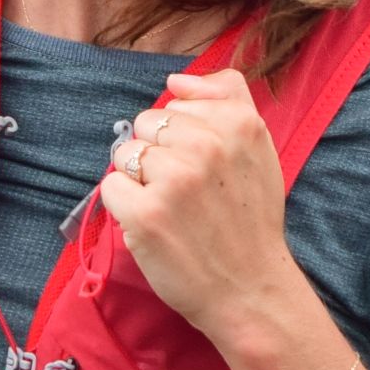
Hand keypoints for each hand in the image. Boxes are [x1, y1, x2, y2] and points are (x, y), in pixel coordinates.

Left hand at [95, 67, 303, 339]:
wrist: (250, 290)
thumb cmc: (249, 221)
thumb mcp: (258, 149)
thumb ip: (228, 98)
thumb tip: (176, 79)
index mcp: (239, 123)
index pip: (175, 102)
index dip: (182, 137)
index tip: (206, 168)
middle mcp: (207, 144)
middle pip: (147, 123)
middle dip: (158, 154)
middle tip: (187, 192)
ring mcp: (174, 178)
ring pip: (126, 152)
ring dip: (139, 180)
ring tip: (171, 209)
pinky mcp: (145, 213)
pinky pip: (111, 187)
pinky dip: (124, 207)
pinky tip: (153, 225)